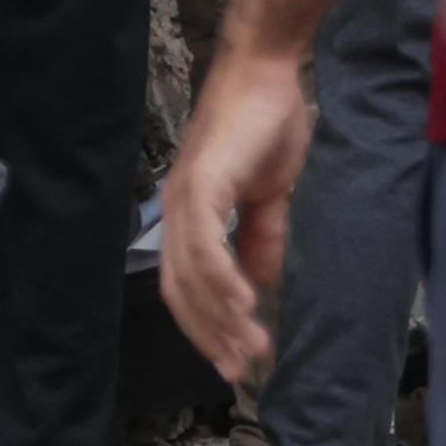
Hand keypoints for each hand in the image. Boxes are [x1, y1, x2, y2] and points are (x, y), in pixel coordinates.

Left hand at [159, 52, 314, 387]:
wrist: (265, 76)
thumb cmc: (265, 127)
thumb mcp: (269, 195)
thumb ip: (261, 238)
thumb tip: (260, 283)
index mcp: (188, 218)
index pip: (187, 287)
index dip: (206, 325)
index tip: (231, 360)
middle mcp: (176, 213)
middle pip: (184, 291)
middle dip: (211, 334)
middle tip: (238, 369)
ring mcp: (184, 198)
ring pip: (193, 274)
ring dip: (222, 315)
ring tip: (249, 345)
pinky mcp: (202, 183)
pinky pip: (207, 240)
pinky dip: (222, 275)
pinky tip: (246, 302)